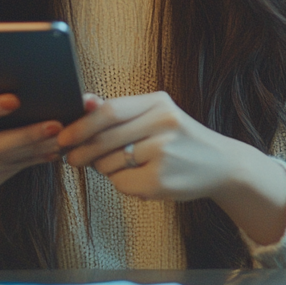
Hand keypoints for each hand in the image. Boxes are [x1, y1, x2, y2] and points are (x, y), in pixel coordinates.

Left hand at [57, 91, 285, 244]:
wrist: (221, 165)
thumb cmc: (180, 139)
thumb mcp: (156, 115)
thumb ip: (121, 111)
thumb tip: (84, 100)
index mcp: (159, 103)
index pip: (109, 111)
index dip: (81, 125)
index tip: (63, 136)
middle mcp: (163, 125)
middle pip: (105, 139)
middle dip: (81, 151)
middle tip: (71, 158)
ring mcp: (163, 154)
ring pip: (110, 164)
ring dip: (105, 169)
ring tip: (125, 166)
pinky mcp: (161, 181)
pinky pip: (122, 184)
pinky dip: (122, 184)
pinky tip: (142, 178)